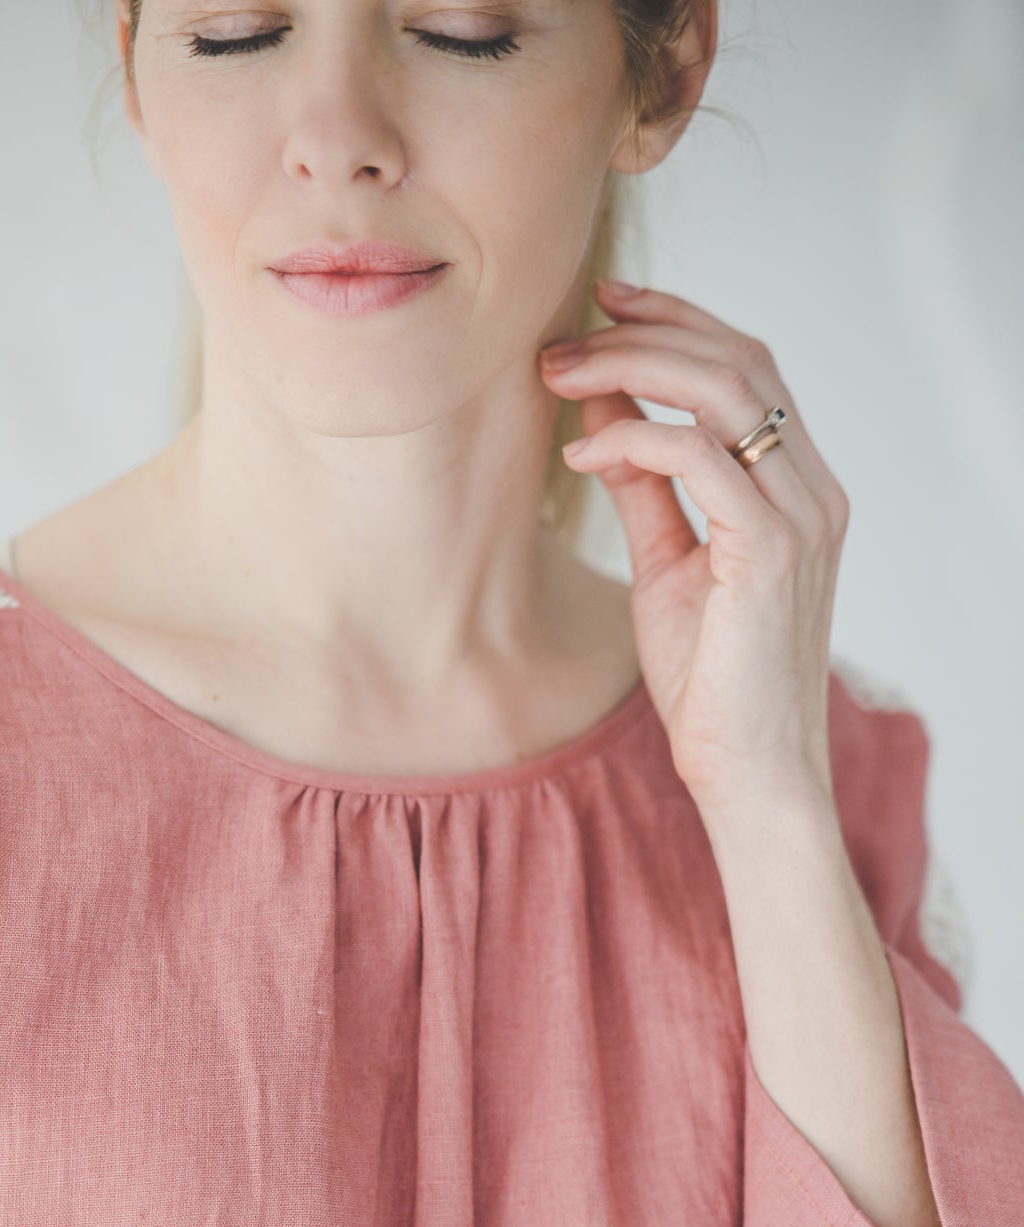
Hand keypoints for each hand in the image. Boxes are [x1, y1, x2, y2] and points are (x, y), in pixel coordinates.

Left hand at [539, 279, 850, 820]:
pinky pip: (701, 458)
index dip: (676, 322)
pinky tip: (581, 454)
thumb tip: (606, 424)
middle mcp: (813, 490)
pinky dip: (634, 439)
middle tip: (559, 340)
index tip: (600, 307)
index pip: (747, 367)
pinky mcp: (772, 551)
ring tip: (559, 377)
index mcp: (798, 488)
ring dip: (631, 369)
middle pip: (739, 358)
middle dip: (644, 332)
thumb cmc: (712, 683)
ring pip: (725, 389)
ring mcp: (801, 517)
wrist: (749, 772)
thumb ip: (649, 494)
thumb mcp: (669, 569)